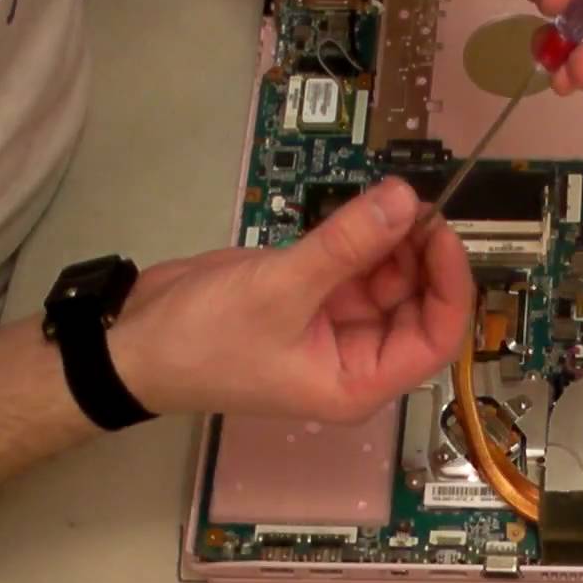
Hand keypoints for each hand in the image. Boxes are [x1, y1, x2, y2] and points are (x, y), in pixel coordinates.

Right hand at [108, 178, 472, 422]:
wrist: (132, 343)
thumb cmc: (204, 339)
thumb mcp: (279, 289)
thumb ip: (346, 244)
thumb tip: (405, 201)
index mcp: (359, 382)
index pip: (435, 340)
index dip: (449, 287)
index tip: (441, 234)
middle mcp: (358, 358)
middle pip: (419, 305)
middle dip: (422, 257)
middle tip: (413, 204)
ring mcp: (337, 326)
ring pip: (391, 279)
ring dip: (395, 241)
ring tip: (388, 200)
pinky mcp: (315, 296)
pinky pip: (359, 265)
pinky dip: (366, 238)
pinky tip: (365, 210)